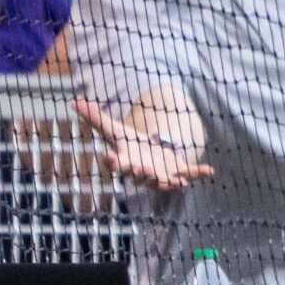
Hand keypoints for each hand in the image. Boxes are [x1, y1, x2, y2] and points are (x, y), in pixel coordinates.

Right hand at [73, 95, 212, 192]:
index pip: (116, 164)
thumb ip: (96, 118)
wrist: (149, 154)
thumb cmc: (129, 143)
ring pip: (163, 183)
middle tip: (141, 170)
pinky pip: (188, 174)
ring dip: (171, 183)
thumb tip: (74, 101)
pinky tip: (210, 171)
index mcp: (125, 162)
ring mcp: (161, 175)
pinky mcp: (177, 173)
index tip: (109, 158)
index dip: (112, 162)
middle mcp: (142, 173)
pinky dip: (198, 174)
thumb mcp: (114, 129)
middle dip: (141, 174)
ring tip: (179, 183)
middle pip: (140, 177)